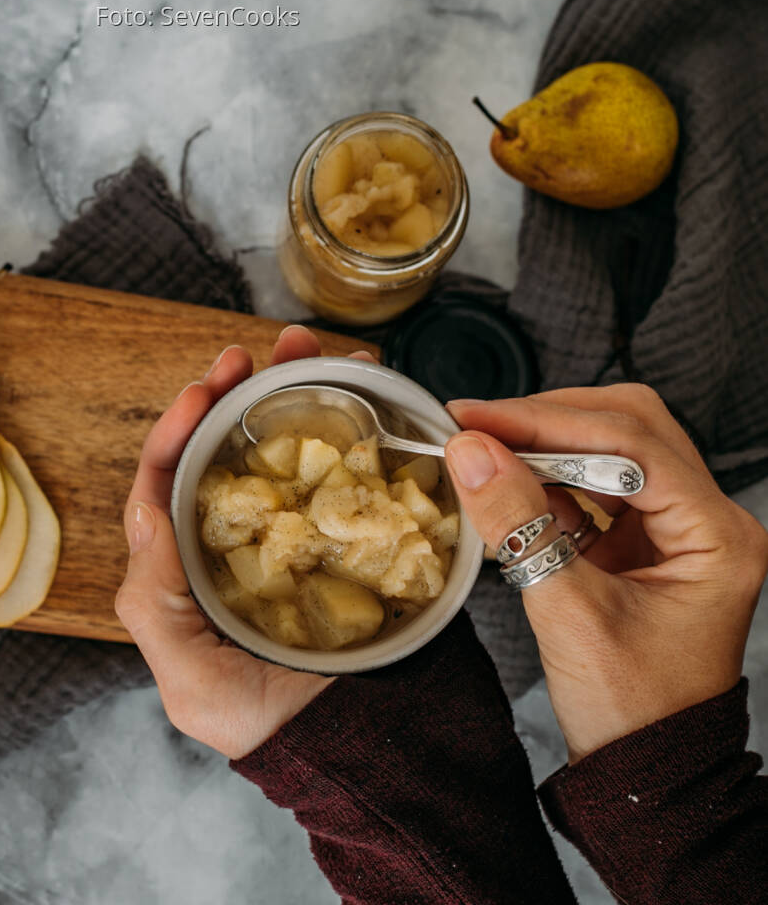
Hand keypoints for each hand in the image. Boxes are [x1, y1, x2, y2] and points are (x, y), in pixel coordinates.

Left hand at [116, 326, 377, 758]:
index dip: (178, 428)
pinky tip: (364, 397)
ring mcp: (292, 542)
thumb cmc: (266, 730)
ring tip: (313, 352)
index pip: (167, 484)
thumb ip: (152, 604)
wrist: (366, 759)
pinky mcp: (346, 544)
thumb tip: (143, 510)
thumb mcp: (191, 681)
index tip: (205, 387)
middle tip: (259, 351)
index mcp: (186, 572)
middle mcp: (235, 548)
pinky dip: (348, 432)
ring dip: (291, 396)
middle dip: (237, 394)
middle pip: (224, 453)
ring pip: (280, 453)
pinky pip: (341, 476)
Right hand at [445, 385, 767, 761]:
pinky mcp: (641, 543)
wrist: (641, 767)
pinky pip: (593, 488)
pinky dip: (545, 478)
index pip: (632, 445)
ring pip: (610, 450)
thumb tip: (470, 453)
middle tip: (477, 425)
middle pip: (630, 428)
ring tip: (482, 447)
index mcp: (717, 535)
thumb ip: (518, 524)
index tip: (478, 420)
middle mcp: (707, 520)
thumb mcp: (567, 613)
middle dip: (549, 420)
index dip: (548, 423)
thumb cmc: (628, 709)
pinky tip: (505, 480)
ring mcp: (675, 529)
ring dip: (543, 444)